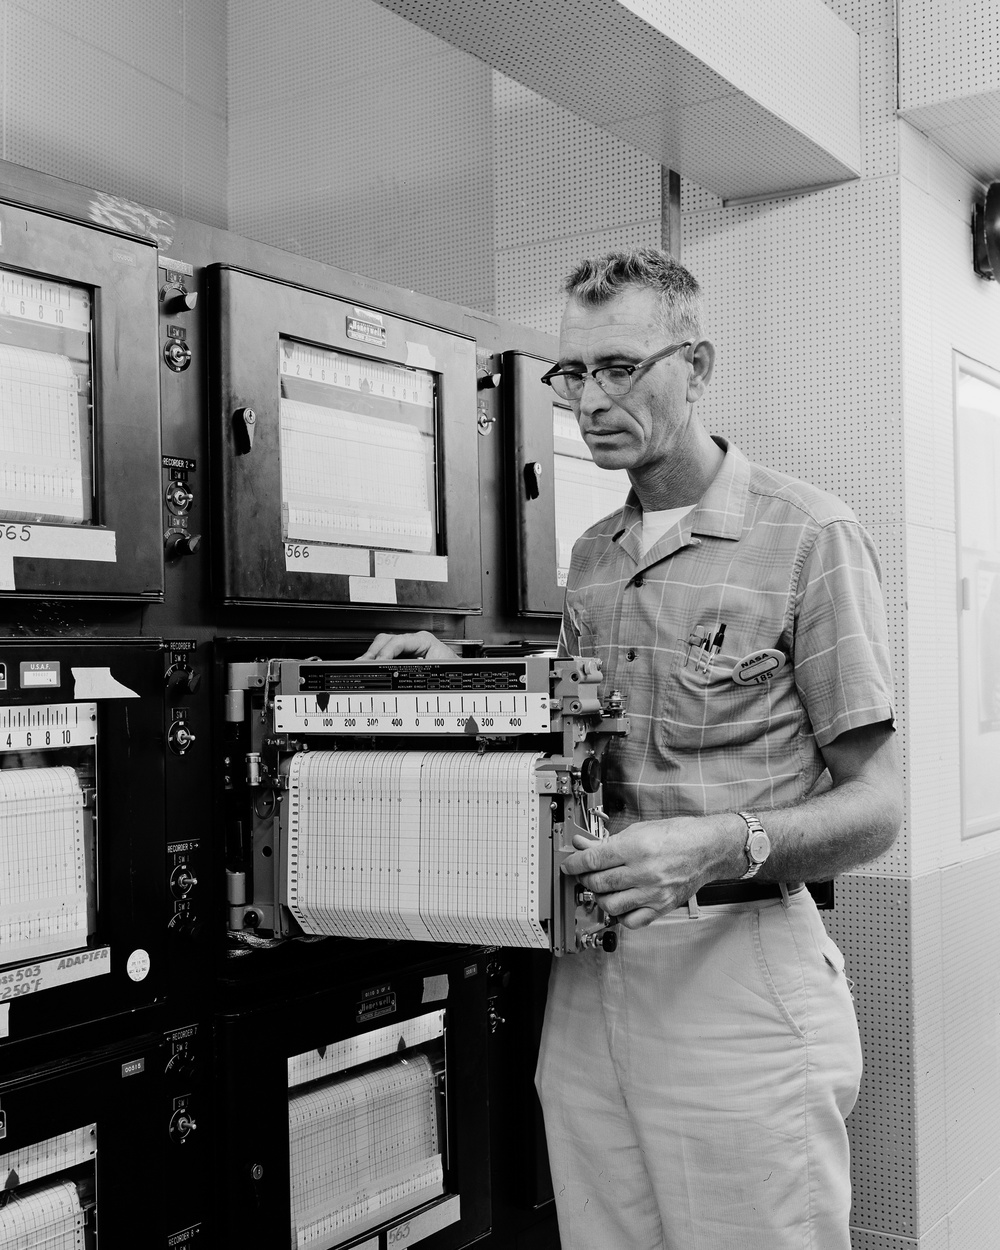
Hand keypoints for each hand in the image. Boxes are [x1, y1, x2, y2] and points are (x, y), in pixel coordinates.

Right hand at [356, 630, 458, 661]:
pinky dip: (377, 661)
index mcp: (423, 640)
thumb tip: (398, 670)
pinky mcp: (404, 655)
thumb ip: (415, 669)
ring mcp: (408, 647)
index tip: (378, 662)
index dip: (385, 652)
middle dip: (372, 652)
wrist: (458, 674)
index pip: (397, 641)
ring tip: (362, 666)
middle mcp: (414, 641)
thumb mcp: (435, 668)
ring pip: (384, 646)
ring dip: (372, 657)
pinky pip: (387, 655)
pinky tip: (371, 668)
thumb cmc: (451, 668)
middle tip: (362, 664)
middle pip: (385, 641)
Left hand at [560, 816, 732, 927]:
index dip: (575, 863)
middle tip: (584, 873)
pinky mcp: (661, 907)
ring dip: (599, 897)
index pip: (594, 860)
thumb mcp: (639, 830)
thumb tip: (584, 845)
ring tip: (601, 888)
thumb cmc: (678, 835)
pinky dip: (619, 915)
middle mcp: (645, 872)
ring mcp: (653, 893)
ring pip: (610, 905)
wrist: (707, 849)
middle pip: (599, 883)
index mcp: (637, 848)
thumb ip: (609, 841)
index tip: (569, 864)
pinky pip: (631, 921)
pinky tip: (620, 903)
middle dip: (585, 878)